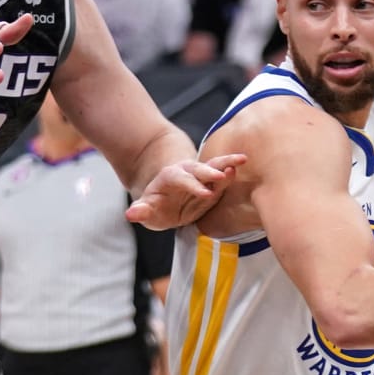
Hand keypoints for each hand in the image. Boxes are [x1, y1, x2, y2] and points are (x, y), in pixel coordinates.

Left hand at [126, 154, 246, 228]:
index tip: (205, 194)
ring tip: (241, 160)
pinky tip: (242, 166)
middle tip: (223, 174)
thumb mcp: (147, 210)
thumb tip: (131, 214)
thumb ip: (141, 211)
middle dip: (211, 171)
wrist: (166, 197)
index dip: (193, 186)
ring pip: (214, 165)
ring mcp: (201, 176)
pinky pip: (223, 174)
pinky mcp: (213, 182)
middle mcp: (187, 173)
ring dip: (227, 163)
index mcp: (170, 178)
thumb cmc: (156, 205)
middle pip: (199, 169)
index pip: (182, 180)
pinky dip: (232, 170)